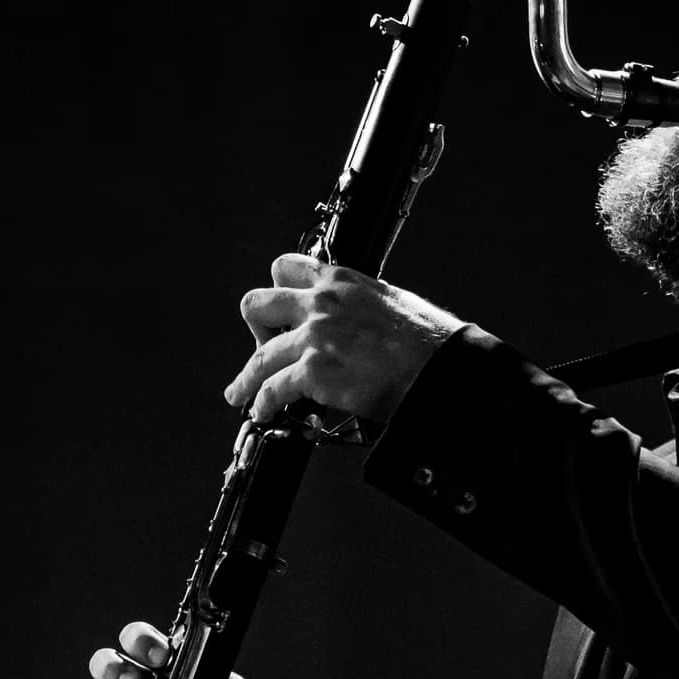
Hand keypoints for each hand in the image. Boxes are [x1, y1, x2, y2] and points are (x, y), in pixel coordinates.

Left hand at [227, 251, 463, 424]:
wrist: (438, 369)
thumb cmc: (427, 341)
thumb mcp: (390, 301)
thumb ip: (360, 302)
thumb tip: (354, 318)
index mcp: (340, 279)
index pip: (285, 267)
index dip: (277, 292)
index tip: (278, 313)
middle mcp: (321, 302)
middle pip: (256, 304)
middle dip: (254, 329)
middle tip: (263, 348)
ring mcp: (314, 336)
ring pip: (259, 356)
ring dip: (247, 379)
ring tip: (240, 393)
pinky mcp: (315, 371)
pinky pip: (273, 388)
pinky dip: (263, 403)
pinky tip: (264, 411)